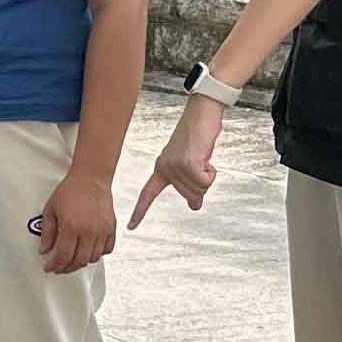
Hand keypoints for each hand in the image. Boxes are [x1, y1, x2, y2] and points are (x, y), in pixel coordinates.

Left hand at [37, 170, 116, 274]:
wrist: (91, 178)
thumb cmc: (69, 191)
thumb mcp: (51, 209)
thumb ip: (47, 232)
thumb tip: (44, 251)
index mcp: (71, 227)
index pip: (63, 256)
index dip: (54, 266)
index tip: (49, 268)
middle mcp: (88, 231)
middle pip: (78, 261)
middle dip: (66, 268)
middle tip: (58, 267)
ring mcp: (102, 231)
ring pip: (93, 258)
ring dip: (81, 262)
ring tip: (72, 259)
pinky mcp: (111, 228)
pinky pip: (107, 249)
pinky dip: (97, 254)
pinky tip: (88, 251)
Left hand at [129, 94, 224, 226]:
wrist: (201, 114)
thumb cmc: (196, 137)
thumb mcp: (190, 164)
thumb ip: (188, 185)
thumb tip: (195, 206)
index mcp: (161, 169)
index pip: (147, 194)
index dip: (140, 211)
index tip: (131, 227)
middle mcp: (165, 168)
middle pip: (190, 195)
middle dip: (202, 182)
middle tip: (201, 163)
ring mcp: (175, 166)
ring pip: (199, 189)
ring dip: (207, 175)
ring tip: (202, 158)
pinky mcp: (187, 163)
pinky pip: (205, 182)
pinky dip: (211, 172)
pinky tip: (205, 157)